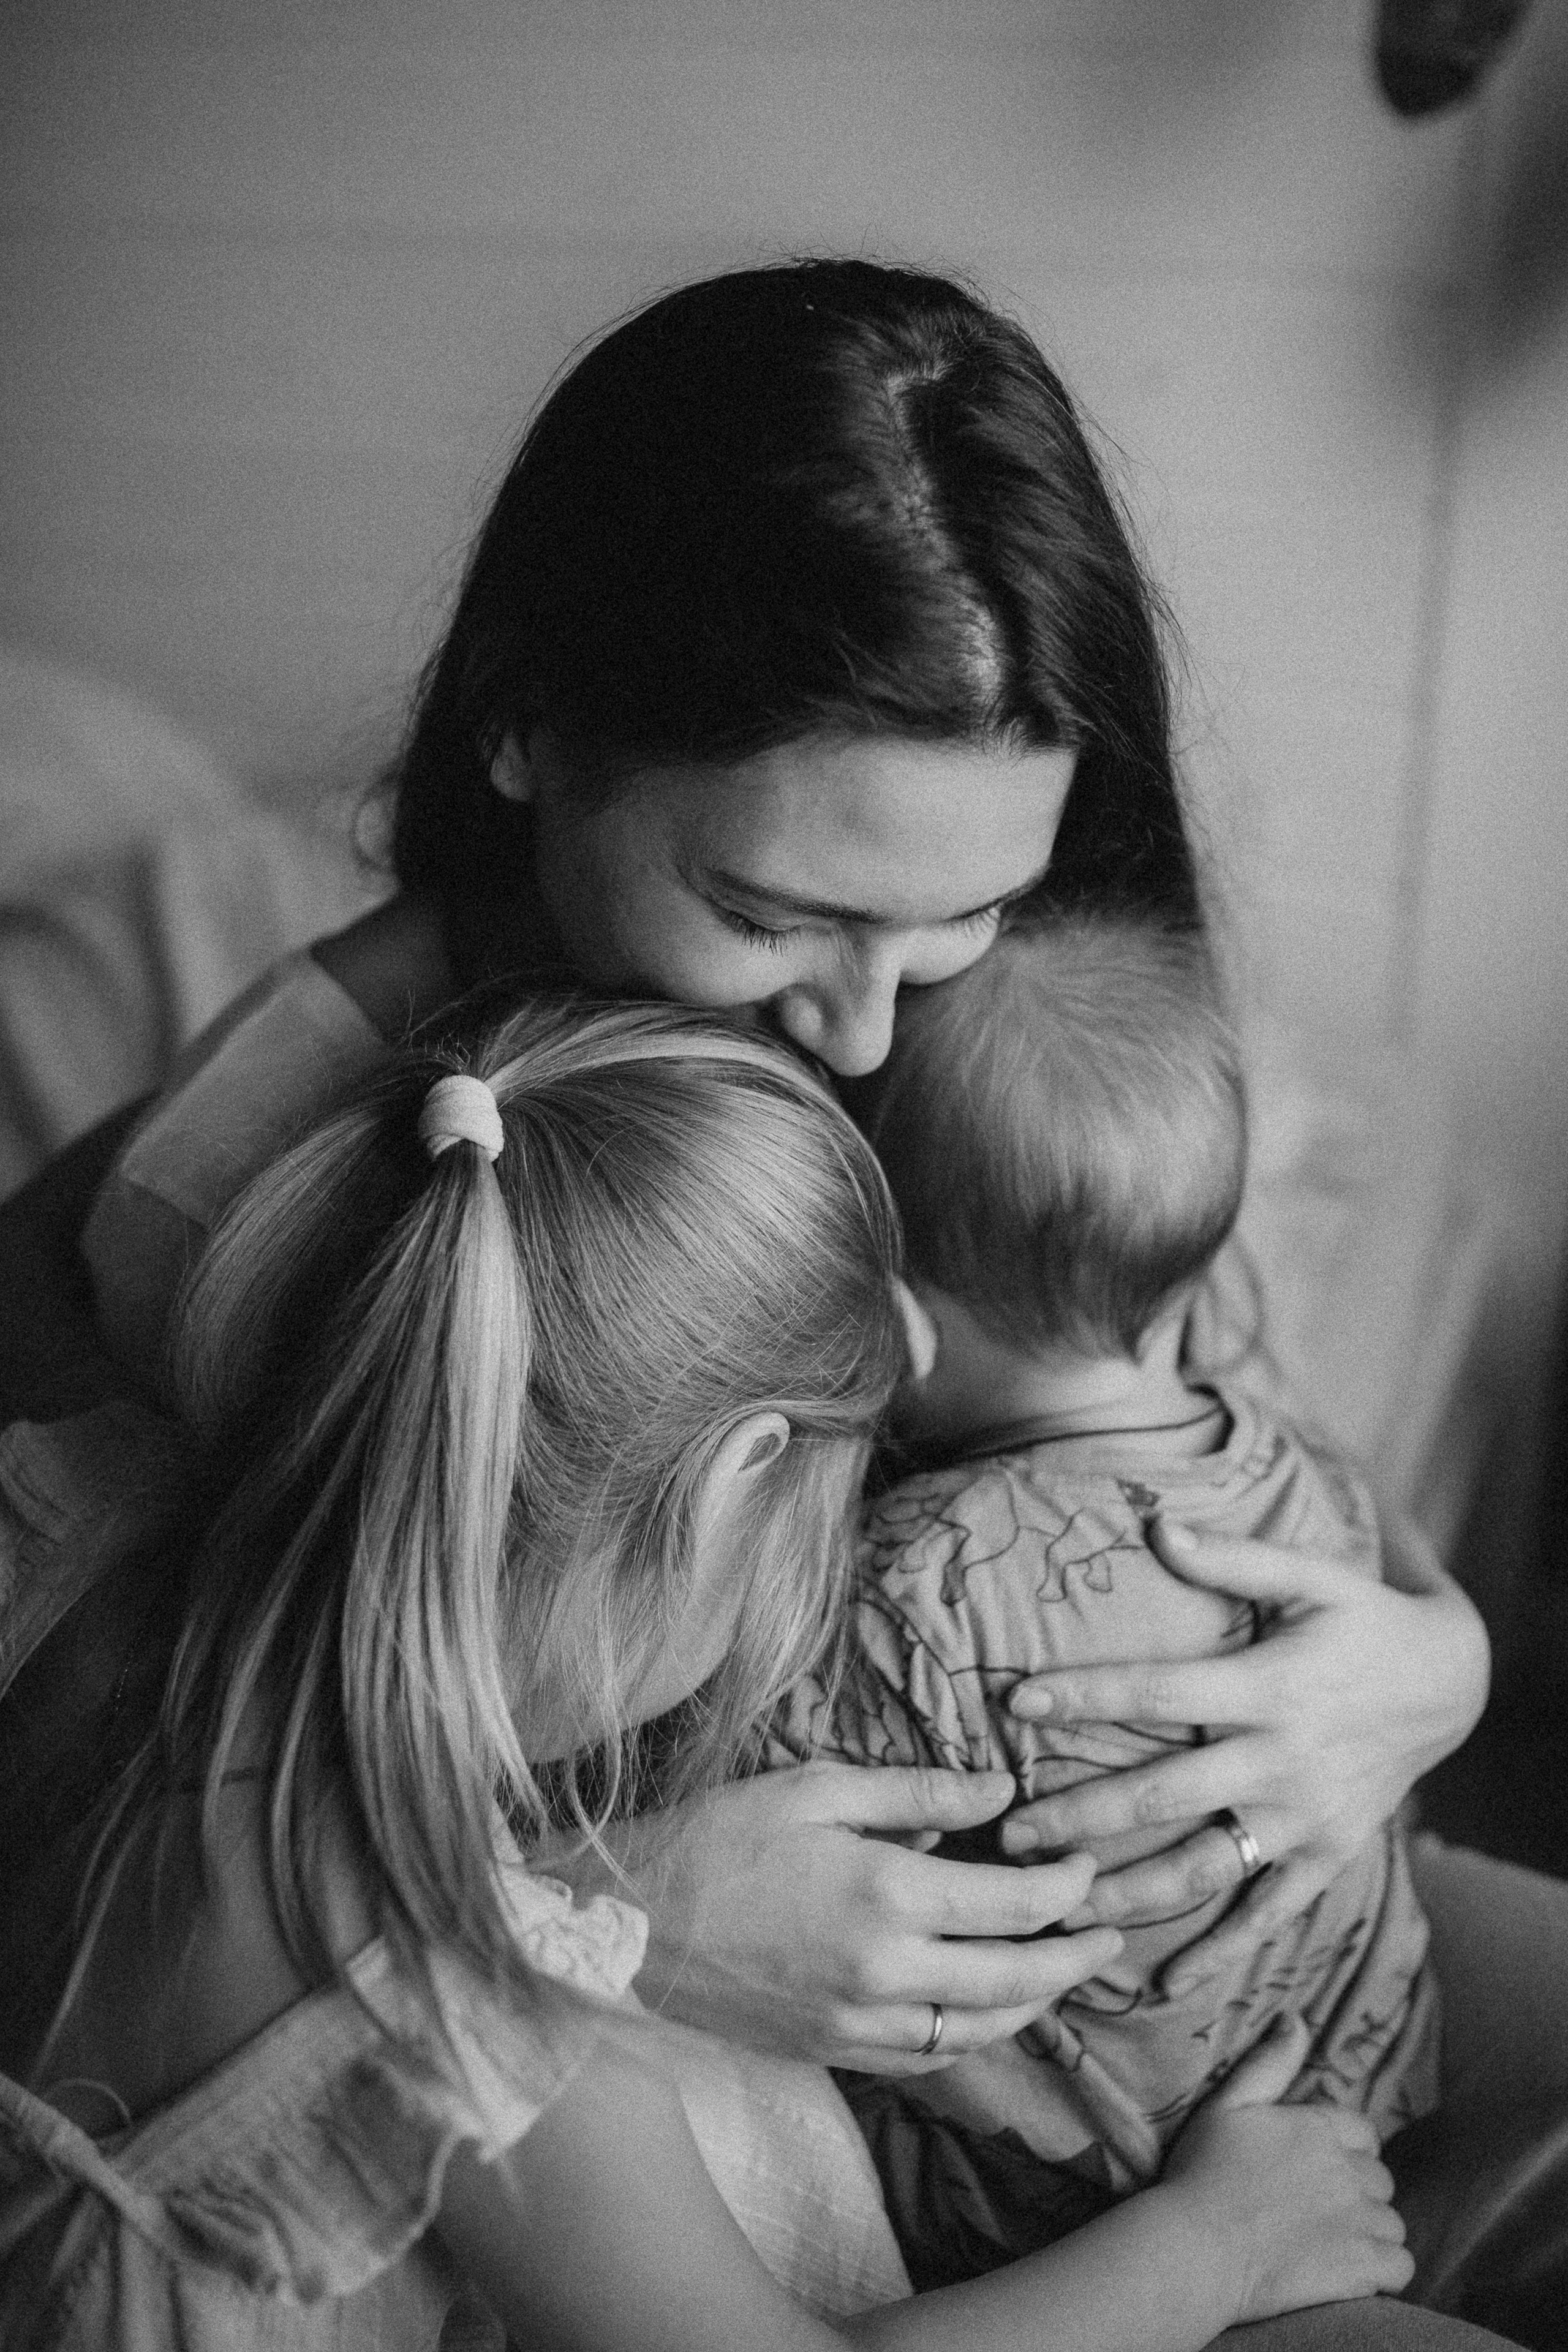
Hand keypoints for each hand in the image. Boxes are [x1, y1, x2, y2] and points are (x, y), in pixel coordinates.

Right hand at [538, 1762, 1122, 2070]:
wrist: (628, 1922)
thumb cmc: (717, 1837)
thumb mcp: (818, 1787)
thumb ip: (919, 1791)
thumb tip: (1002, 1791)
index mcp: (887, 1894)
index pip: (1015, 1903)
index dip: (1067, 1887)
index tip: (1088, 1866)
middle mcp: (885, 1972)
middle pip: (1015, 1979)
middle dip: (1075, 1957)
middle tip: (1110, 1934)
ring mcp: (858, 2023)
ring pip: (979, 2031)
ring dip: (1034, 2005)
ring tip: (1062, 1974)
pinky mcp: (831, 2052)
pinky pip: (927, 2059)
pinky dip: (972, 2037)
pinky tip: (984, 2011)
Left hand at [999, 1514, 1489, 1989]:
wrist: (1451, 1684)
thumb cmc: (1363, 1620)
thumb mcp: (1311, 1575)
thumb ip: (1233, 1558)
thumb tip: (1156, 1526)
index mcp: (1267, 1687)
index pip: (1156, 1691)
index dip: (1084, 1696)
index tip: (1015, 1702)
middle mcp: (1281, 1761)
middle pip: (1162, 1795)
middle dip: (1079, 1818)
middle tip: (1007, 1834)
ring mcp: (1304, 1818)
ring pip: (1202, 1867)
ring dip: (1127, 1892)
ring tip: (1057, 1905)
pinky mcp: (1325, 1855)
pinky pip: (1266, 1914)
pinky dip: (1219, 1953)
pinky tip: (1165, 1983)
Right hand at [1160, 2017, 1413, 2322]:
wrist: (1196, 2250)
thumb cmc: (1201, 2175)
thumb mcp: (1226, 2106)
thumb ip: (1268, 2064)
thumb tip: (1296, 2019)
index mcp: (1318, 2128)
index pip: (1364, 2135)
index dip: (1346, 2154)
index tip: (1319, 2173)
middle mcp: (1346, 2169)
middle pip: (1379, 2180)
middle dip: (1358, 2195)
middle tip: (1319, 2213)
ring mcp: (1357, 2220)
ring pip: (1391, 2223)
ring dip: (1370, 2234)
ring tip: (1332, 2246)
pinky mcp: (1362, 2267)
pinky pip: (1401, 2266)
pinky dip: (1383, 2271)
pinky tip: (1352, 2274)